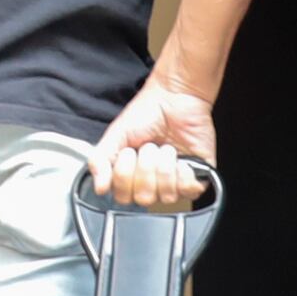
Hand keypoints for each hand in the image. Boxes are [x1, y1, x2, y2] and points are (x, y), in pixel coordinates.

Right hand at [89, 76, 218, 204]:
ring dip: (164, 167)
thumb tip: (99, 186)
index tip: (128, 153)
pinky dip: (183, 172)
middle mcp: (153, 183)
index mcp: (132, 177)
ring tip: (166, 148)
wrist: (175, 97)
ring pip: (167, 195)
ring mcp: (175, 182)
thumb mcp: (116, 135)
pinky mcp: (197, 177)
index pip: (123, 197)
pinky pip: (189, 190)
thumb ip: (100, 160)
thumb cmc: (147, 113)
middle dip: (145, 168)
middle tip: (148, 147)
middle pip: (145, 198)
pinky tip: (181, 157)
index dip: (124, 177)